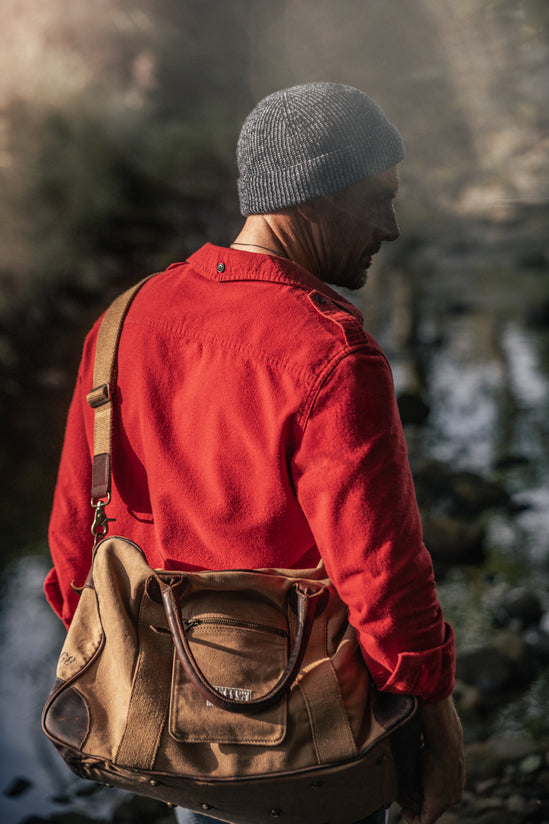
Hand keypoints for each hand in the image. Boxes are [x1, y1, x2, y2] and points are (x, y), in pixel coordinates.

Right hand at [399, 695, 464, 823]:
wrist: (444, 738)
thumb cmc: (436, 733)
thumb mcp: (429, 740)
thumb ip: (422, 744)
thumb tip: (413, 729)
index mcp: (454, 775)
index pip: (435, 789)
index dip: (419, 790)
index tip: (407, 785)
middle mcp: (454, 790)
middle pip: (430, 801)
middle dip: (413, 797)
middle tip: (400, 790)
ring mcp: (448, 798)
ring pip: (426, 808)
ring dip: (411, 803)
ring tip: (399, 794)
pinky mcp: (438, 804)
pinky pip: (425, 820)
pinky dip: (412, 817)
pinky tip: (403, 810)